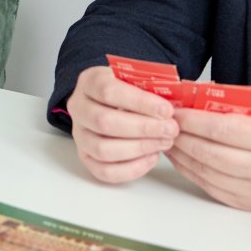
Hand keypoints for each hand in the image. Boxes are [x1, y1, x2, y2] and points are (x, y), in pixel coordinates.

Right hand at [66, 66, 179, 183]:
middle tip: (171, 130)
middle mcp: (78, 109)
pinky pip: (104, 171)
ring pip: (102, 149)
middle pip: (103, 122)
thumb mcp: (139, 78)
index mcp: (89, 82)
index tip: (167, 110)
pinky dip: (132, 168)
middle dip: (143, 128)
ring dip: (139, 148)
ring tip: (165, 142)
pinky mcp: (86, 158)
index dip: (140, 102)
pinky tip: (152, 157)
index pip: (108, 91)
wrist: (116, 102)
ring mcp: (80, 135)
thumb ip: (151, 87)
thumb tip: (172, 106)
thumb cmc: (131, 90)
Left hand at [166, 106, 250, 210]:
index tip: (175, 111)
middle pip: (210, 153)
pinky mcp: (250, 205)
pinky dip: (193, 172)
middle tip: (166, 125)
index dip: (193, 121)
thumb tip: (195, 98)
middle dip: (182, 138)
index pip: (222, 129)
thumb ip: (237, 108)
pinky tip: (183, 159)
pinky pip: (212, 188)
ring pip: (207, 173)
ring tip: (169, 140)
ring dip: (182, 156)